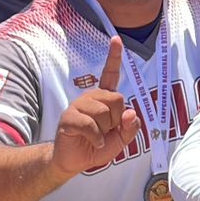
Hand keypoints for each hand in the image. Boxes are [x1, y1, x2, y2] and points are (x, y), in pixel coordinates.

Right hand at [49, 37, 141, 177]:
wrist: (74, 161)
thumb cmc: (97, 147)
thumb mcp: (121, 140)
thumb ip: (130, 128)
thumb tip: (131, 113)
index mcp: (103, 99)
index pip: (110, 74)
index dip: (114, 57)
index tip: (116, 39)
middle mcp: (91, 97)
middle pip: (116, 99)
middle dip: (116, 120)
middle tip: (106, 131)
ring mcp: (78, 106)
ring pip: (103, 112)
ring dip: (105, 131)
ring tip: (97, 137)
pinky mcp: (69, 118)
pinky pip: (90, 124)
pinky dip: (96, 138)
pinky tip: (94, 142)